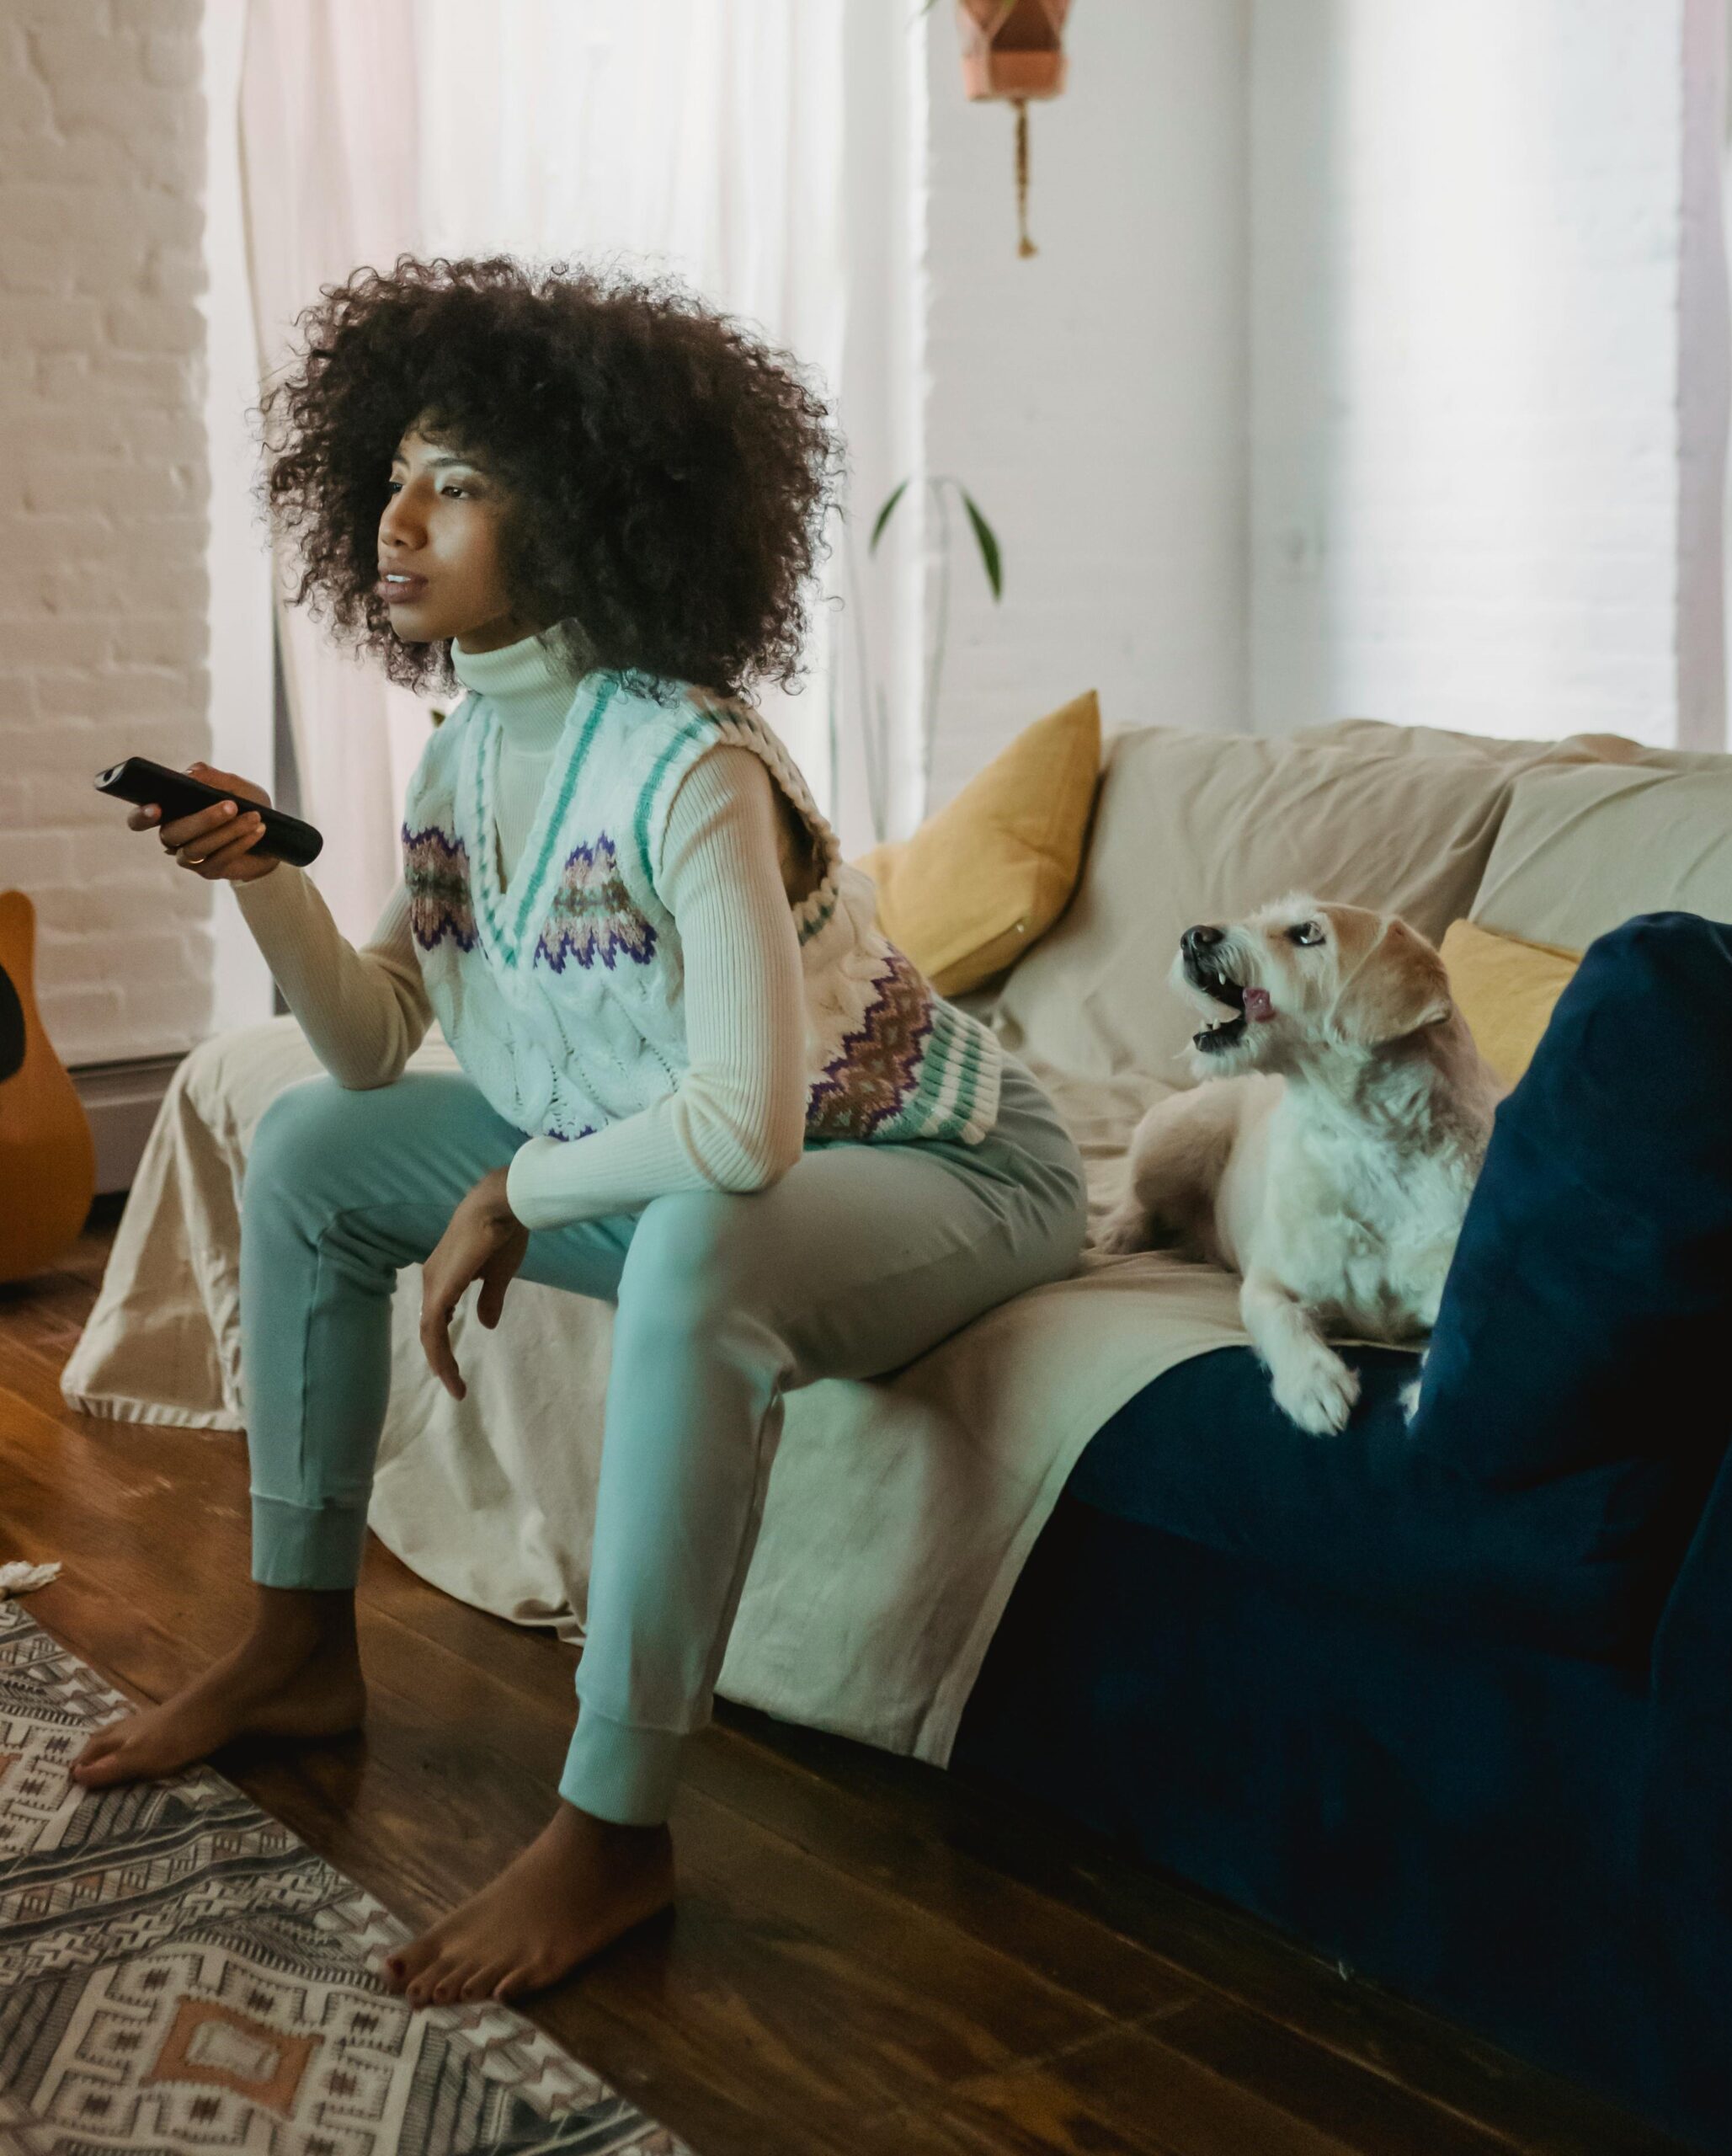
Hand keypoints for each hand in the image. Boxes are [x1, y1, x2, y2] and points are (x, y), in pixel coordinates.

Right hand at [129, 760, 278, 882]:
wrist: (272, 835)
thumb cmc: (246, 805)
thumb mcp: (234, 785)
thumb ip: (211, 777)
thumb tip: (189, 774)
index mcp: (170, 812)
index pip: (140, 819)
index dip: (142, 816)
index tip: (156, 808)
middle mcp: (173, 836)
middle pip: (172, 833)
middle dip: (203, 819)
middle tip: (231, 806)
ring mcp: (188, 857)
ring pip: (197, 848)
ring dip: (228, 831)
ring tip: (254, 817)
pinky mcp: (208, 871)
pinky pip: (219, 858)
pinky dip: (240, 843)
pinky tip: (257, 830)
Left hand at [420, 1167, 529, 1400]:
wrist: (501, 1205)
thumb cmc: (503, 1231)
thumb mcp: (498, 1273)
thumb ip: (490, 1299)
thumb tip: (486, 1325)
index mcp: (445, 1275)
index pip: (438, 1317)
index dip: (444, 1344)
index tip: (458, 1367)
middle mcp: (433, 1280)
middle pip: (430, 1328)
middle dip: (441, 1360)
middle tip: (457, 1387)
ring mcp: (434, 1284)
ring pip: (429, 1332)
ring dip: (441, 1361)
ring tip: (456, 1386)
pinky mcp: (440, 1289)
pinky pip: (433, 1328)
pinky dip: (439, 1352)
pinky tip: (449, 1369)